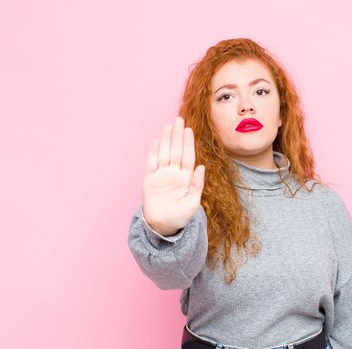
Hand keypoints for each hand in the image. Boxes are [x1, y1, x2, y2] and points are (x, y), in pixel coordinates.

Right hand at [142, 117, 204, 235]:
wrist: (162, 227)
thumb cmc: (179, 217)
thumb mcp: (193, 203)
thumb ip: (197, 185)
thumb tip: (202, 167)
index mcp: (186, 179)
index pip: (188, 157)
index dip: (188, 143)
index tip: (189, 130)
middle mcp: (174, 174)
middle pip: (176, 151)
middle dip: (177, 136)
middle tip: (179, 119)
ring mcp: (161, 176)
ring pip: (164, 153)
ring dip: (166, 140)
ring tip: (168, 126)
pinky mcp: (150, 180)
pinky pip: (151, 163)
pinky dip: (153, 151)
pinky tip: (155, 140)